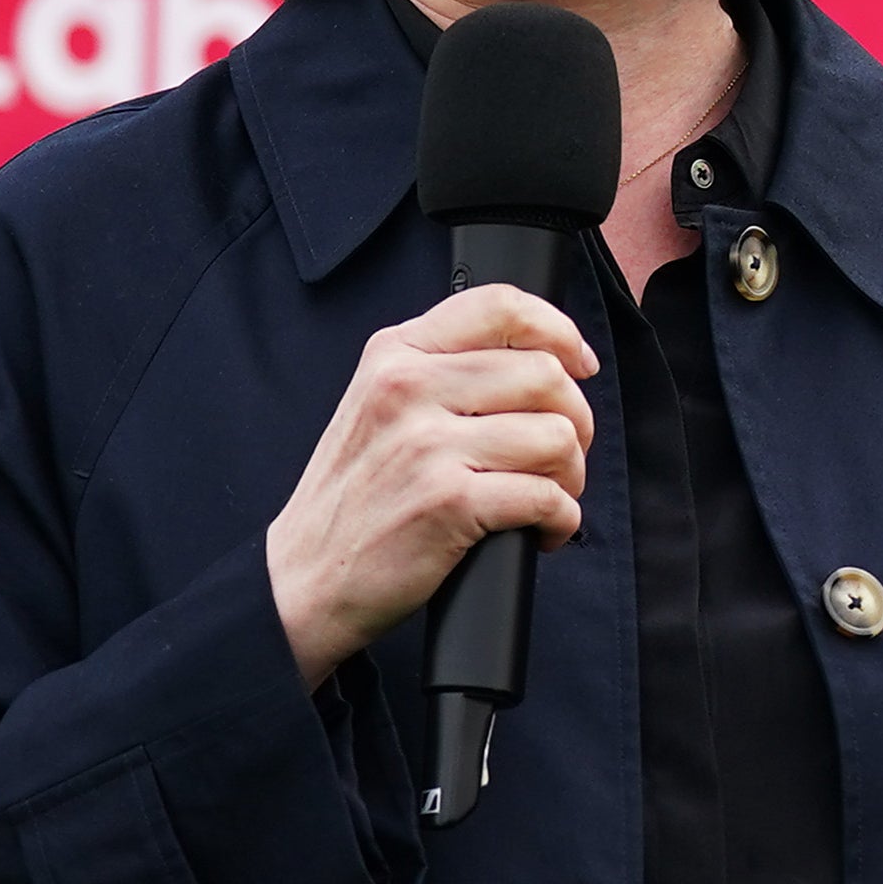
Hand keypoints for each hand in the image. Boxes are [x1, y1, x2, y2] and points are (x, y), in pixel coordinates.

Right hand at [264, 284, 598, 687]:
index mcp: (395, 355)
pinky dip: (562, 521)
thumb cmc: (356, 498)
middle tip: (560, 458)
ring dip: (572, 476)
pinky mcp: (449, 503)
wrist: (303, 578)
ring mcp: (427, 445)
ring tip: (548, 497)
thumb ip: (442, 371)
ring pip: (557, 437)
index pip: (501, 305)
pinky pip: (548, 498)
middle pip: (546, 375)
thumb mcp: (379, 407)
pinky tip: (541, 532)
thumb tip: (543, 361)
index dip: (560, 332)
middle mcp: (407, 388)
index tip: (579, 365)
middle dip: (576, 421)